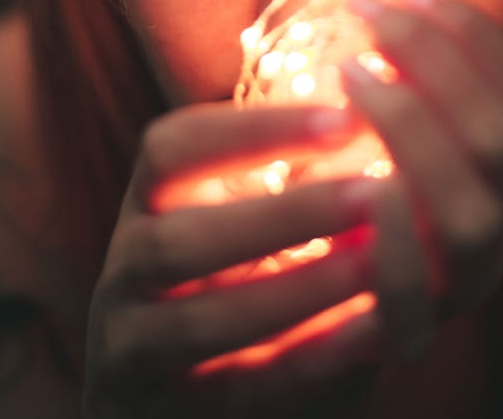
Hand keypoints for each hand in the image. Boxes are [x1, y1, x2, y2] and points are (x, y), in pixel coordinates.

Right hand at [82, 101, 388, 418]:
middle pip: (179, 238)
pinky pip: (243, 392)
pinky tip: (373, 330)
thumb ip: (290, 171)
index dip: (253, 130)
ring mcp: (133, 352)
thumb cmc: (234, 275)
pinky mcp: (168, 418)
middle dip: (282, 215)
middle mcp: (125, 272)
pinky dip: (311, 361)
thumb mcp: (241, 213)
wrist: (179, 395)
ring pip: (202, 322)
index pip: (173, 148)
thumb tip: (377, 114)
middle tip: (372, 194)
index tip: (345, 115)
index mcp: (146, 203)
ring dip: (299, 290)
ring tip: (378, 262)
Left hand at [340, 0, 502, 359]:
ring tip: (347, 70)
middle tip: (367, 13)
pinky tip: (357, 177)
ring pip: (471, 211)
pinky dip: (391, 232)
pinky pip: (414, 293)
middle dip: (435, 59)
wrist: (326, 306)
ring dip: (411, 126)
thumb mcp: (403, 128)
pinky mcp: (408, 332)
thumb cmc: (361, 186)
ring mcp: (464, 282)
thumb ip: (416, 77)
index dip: (478, 38)